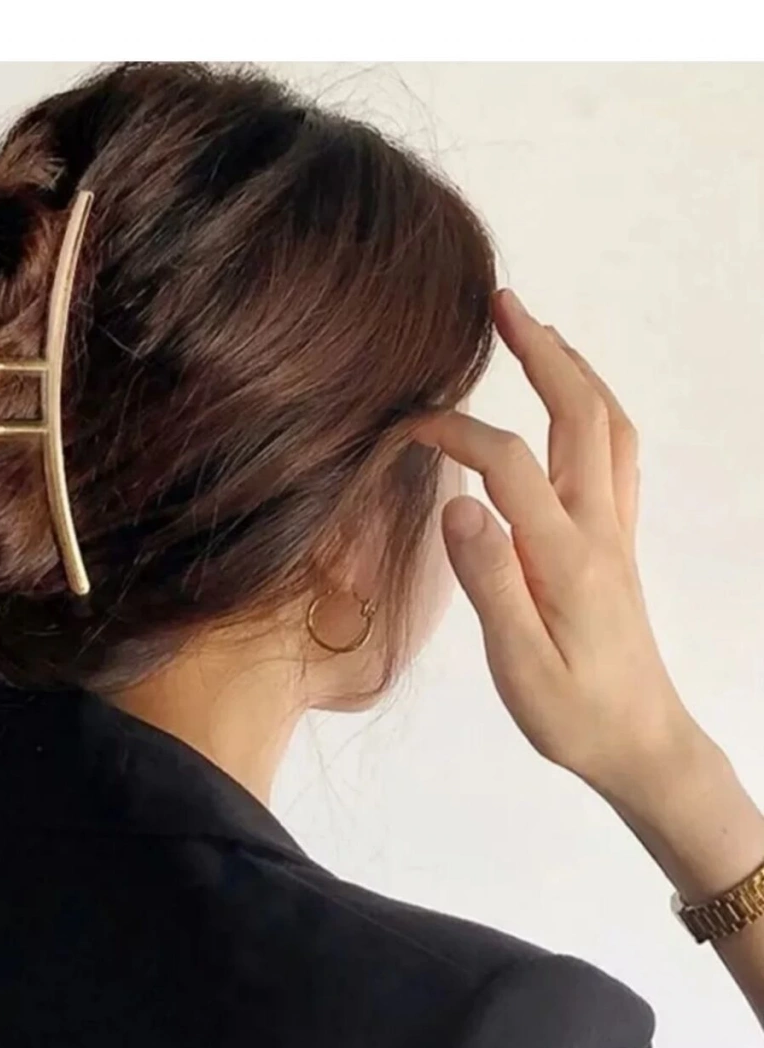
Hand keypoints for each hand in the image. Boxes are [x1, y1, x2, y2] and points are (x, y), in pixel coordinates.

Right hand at [412, 289, 696, 800]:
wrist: (642, 745)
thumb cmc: (573, 715)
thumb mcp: (520, 664)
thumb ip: (490, 581)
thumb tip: (458, 503)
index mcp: (565, 556)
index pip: (506, 461)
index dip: (454, 429)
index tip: (405, 424)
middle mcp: (599, 529)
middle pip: (579, 415)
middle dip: (540, 352)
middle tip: (502, 303)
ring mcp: (615, 531)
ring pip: (607, 427)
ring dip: (574, 371)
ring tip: (536, 333)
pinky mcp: (618, 543)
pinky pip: (617, 454)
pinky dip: (593, 409)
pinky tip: (572, 405)